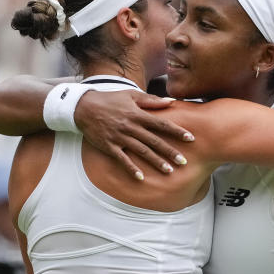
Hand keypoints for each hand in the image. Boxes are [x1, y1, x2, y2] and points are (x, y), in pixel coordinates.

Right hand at [73, 90, 193, 180]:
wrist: (83, 107)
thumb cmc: (110, 100)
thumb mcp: (130, 95)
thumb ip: (151, 100)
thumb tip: (170, 102)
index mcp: (138, 114)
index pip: (161, 124)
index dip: (177, 131)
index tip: (190, 138)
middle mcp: (131, 126)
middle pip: (154, 141)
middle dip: (170, 152)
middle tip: (184, 162)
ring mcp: (120, 137)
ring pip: (141, 151)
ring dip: (156, 162)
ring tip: (169, 171)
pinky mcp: (109, 146)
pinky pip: (122, 159)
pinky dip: (131, 168)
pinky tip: (141, 177)